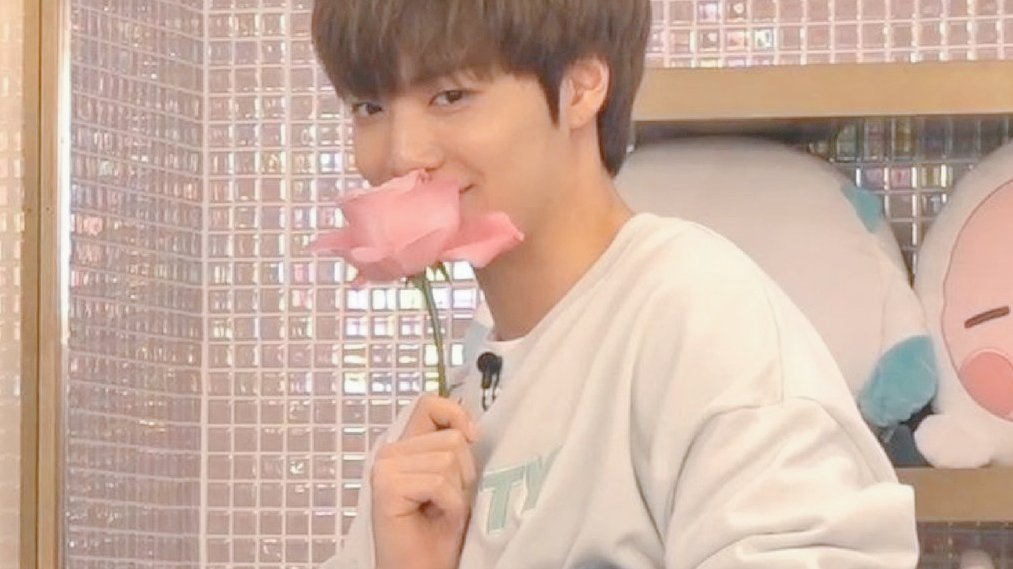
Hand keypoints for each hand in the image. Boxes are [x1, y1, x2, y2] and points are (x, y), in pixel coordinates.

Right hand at [372, 395, 479, 568]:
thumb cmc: (440, 532)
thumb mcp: (456, 480)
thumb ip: (455, 448)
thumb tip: (470, 424)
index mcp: (405, 447)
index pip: (429, 404)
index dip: (456, 414)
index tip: (473, 437)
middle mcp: (389, 453)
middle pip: (451, 438)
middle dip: (464, 472)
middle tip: (448, 501)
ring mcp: (384, 469)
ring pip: (448, 458)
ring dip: (457, 492)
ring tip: (442, 511)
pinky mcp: (386, 487)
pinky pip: (439, 482)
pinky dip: (450, 506)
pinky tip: (436, 519)